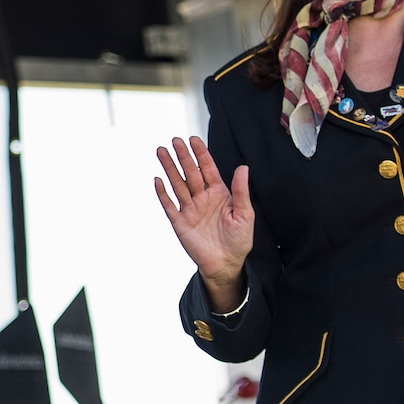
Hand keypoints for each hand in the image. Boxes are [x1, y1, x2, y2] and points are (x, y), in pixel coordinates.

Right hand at [154, 136, 254, 309]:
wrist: (226, 264)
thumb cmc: (239, 240)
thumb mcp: (245, 214)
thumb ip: (241, 191)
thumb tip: (242, 167)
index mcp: (219, 193)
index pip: (207, 169)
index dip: (200, 154)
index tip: (193, 139)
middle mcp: (202, 198)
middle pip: (190, 173)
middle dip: (182, 157)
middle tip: (175, 140)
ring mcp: (190, 209)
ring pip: (178, 184)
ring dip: (170, 168)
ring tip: (161, 152)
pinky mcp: (180, 222)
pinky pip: (169, 205)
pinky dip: (163, 193)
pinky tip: (158, 180)